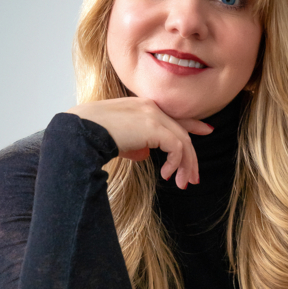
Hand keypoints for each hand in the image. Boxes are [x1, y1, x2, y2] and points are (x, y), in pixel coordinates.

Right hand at [66, 97, 212, 188]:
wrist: (81, 131)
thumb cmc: (92, 136)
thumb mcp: (118, 139)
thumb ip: (135, 144)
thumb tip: (146, 154)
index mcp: (142, 106)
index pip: (173, 115)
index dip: (192, 123)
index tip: (206, 130)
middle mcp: (150, 106)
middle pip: (181, 131)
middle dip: (190, 157)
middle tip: (193, 177)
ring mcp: (153, 114)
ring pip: (182, 140)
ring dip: (185, 164)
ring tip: (182, 183)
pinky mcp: (154, 126)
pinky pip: (176, 147)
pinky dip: (175, 163)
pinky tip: (166, 175)